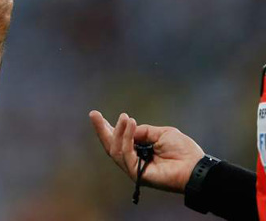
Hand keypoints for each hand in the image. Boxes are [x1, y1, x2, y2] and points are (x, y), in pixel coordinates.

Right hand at [89, 110, 204, 192]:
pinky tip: (130, 124)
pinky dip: (126, 138)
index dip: (107, 128)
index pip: (119, 140)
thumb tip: (127, 128)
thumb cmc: (183, 151)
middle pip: (111, 146)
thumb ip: (143, 131)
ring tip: (125, 117)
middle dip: (101, 130)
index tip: (97, 115)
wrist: (195, 166)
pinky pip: (126, 153)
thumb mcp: (161, 133)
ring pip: (115, 149)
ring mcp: (134, 169)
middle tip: (93, 114)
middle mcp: (134, 161)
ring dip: (118, 131)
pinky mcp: (137, 174)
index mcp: (139, 152)